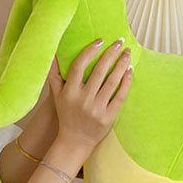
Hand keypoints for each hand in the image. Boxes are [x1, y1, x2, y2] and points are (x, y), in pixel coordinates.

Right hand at [47, 38, 132, 153]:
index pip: (79, 66)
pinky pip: (120, 96)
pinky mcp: (108, 117)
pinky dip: (126, 82)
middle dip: (110, 54)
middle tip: (119, 41)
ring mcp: (96, 109)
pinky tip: (129, 71)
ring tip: (127, 53)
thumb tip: (53, 53)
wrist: (75, 141)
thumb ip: (54, 74)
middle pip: (99, 71)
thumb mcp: (56, 95)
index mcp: (69, 92)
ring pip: (112, 82)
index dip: (90, 51)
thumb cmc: (66, 114)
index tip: (100, 41)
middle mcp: (83, 100)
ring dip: (121, 65)